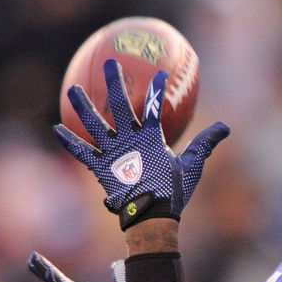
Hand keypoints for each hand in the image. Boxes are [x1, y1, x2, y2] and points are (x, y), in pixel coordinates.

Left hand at [53, 59, 229, 228]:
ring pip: (94, 123)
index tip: (159, 73)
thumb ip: (206, 143)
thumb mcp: (193, 165)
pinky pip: (82, 151)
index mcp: (151, 138)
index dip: (157, 88)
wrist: (151, 217)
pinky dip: (69, 141)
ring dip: (83, 105)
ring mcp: (112, 154)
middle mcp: (129, 140)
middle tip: (110, 63)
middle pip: (119, 105)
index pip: (154, 106)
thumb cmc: (173, 192)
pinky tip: (57, 129)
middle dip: (115, 81)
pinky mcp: (100, 168)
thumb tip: (225, 127)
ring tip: (72, 89)